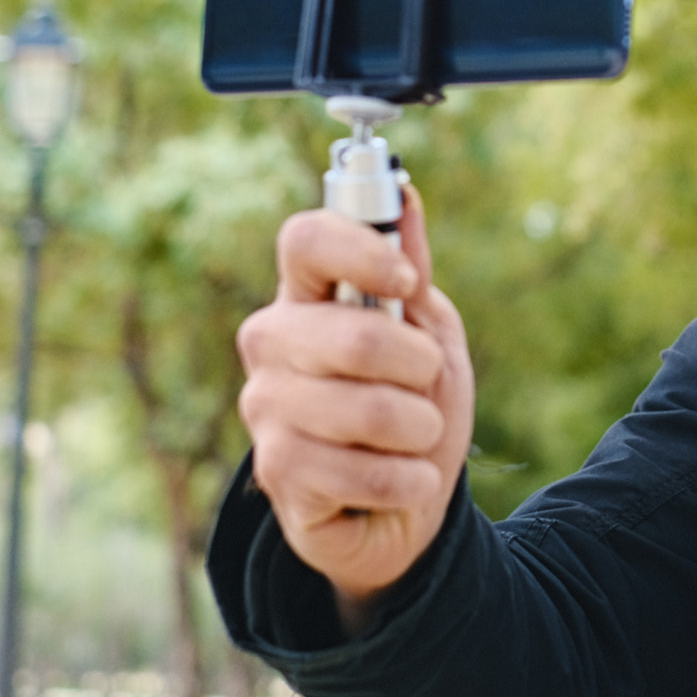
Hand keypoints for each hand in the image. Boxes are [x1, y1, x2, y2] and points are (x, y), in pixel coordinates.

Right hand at [236, 187, 474, 630]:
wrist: (409, 504)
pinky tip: (405, 481)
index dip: (361, 251)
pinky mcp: (276, 471)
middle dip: (418, 367)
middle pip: (352, 336)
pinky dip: (408, 479)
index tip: (408, 282)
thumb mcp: (430, 335)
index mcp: (307, 296)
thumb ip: (412, 273)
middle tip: (426, 385)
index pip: (304, 240)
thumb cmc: (415, 408)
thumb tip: (407, 192)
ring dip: (420, 430)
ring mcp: (267, 407)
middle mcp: (272, 343)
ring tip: (416, 439)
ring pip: (365, 410)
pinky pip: (361, 471)